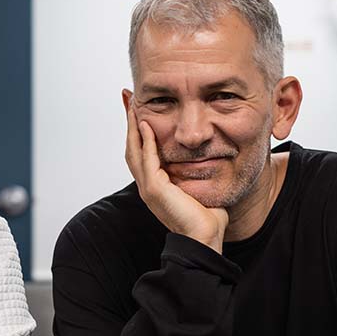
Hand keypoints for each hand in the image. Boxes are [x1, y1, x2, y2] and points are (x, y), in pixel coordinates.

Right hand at [123, 99, 228, 252]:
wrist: (206, 238)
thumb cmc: (208, 216)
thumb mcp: (200, 185)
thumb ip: (195, 169)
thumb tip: (208, 152)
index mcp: (155, 185)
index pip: (141, 151)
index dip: (138, 129)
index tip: (139, 108)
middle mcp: (146, 185)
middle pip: (131, 146)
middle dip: (129, 121)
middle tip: (128, 97)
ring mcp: (147, 188)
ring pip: (134, 150)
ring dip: (133, 126)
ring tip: (133, 104)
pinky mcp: (154, 190)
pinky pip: (147, 159)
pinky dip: (146, 140)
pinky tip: (148, 123)